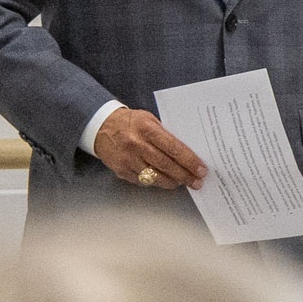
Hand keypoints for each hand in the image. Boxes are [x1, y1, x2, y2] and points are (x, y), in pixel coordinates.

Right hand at [91, 106, 208, 192]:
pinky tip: (165, 181)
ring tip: (183, 182)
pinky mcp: (121, 171)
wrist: (101, 126)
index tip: (201, 169)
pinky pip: (144, 182)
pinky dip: (157, 182)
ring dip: (172, 182)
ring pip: (155, 177)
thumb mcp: (148, 119)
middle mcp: (136, 145)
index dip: (190, 161)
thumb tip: (187, 150)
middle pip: (166, 165)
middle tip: (197, 182)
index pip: (173, 148)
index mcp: (146, 128)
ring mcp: (128, 160)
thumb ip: (165, 133)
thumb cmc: (130, 122)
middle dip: (185, 175)